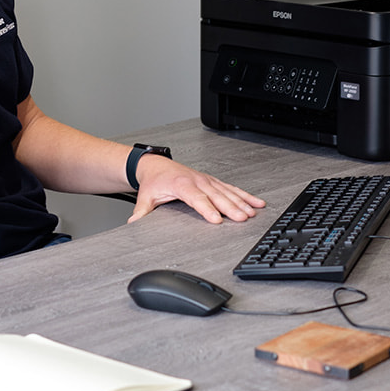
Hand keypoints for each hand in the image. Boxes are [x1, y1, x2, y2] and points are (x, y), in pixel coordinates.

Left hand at [127, 155, 264, 224]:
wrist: (156, 165)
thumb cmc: (154, 181)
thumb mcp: (145, 197)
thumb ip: (141, 212)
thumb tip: (133, 225)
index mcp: (181, 184)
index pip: (196, 198)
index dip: (207, 209)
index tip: (217, 220)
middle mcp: (197, 180)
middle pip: (216, 195)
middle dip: (231, 207)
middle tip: (243, 218)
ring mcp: (206, 180)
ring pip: (227, 191)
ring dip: (241, 201)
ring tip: (253, 212)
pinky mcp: (212, 181)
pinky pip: (231, 188)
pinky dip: (245, 195)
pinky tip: (256, 202)